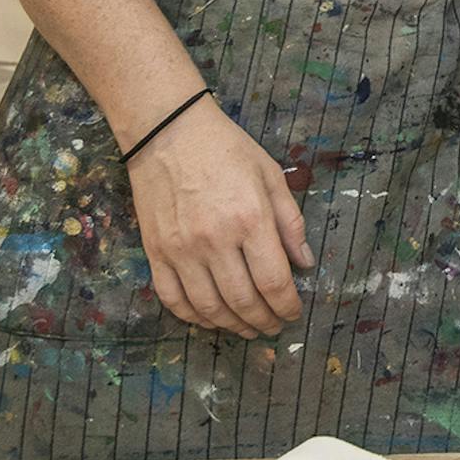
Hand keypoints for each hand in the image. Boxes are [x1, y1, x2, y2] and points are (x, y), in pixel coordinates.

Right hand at [126, 98, 314, 338]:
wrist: (167, 131)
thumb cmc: (226, 148)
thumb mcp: (270, 175)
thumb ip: (290, 222)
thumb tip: (305, 263)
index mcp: (250, 219)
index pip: (274, 282)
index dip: (287, 306)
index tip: (293, 313)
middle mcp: (215, 240)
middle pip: (243, 301)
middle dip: (264, 321)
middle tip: (273, 326)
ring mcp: (181, 250)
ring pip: (209, 308)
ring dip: (232, 326)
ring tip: (247, 328)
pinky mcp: (155, 252)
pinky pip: (173, 299)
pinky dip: (193, 317)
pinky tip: (210, 318)